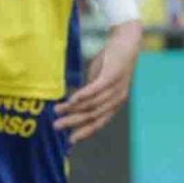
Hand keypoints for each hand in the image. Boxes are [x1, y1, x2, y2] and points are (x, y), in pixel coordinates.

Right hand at [55, 20, 140, 141]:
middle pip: (93, 116)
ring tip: (57, 110)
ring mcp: (116, 88)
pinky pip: (96, 89)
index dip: (85, 132)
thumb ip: (90, 92)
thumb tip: (73, 103)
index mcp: (115, 103)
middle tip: (57, 127)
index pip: (99, 122)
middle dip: (74, 123)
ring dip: (73, 109)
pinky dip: (83, 95)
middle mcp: (117, 99)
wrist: (126, 42)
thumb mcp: (98, 80)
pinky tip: (71, 99)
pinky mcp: (112, 76)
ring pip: (92, 104)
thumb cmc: (111, 62)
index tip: (70, 140)